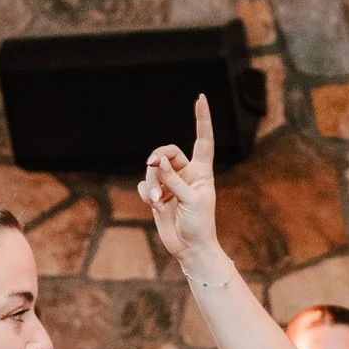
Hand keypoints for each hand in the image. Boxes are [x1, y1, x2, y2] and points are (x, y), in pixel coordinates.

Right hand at [140, 92, 223, 275]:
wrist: (190, 249)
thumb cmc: (199, 226)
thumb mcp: (190, 200)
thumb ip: (173, 179)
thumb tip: (157, 161)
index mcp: (202, 171)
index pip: (203, 140)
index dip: (202, 119)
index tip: (200, 99)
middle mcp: (187, 174)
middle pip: (167, 152)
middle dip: (158, 159)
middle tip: (153, 165)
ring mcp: (171, 184)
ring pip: (153, 170)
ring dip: (153, 184)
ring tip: (158, 202)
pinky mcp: (158, 195)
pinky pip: (146, 184)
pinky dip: (147, 193)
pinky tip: (154, 205)